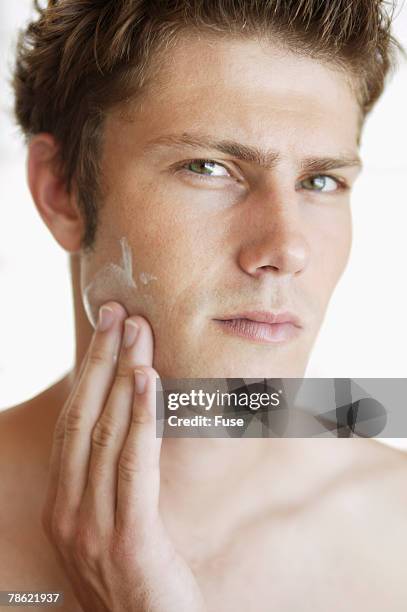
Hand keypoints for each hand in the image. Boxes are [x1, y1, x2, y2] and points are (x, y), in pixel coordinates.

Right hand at [41, 301, 206, 611]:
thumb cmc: (137, 578)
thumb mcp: (113, 525)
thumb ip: (111, 480)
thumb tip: (130, 421)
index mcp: (62, 505)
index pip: (72, 423)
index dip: (86, 373)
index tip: (104, 330)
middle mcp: (67, 512)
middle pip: (83, 417)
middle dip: (101, 361)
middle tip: (119, 314)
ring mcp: (91, 528)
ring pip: (106, 434)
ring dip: (123, 376)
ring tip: (137, 333)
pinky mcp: (127, 541)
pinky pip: (132, 466)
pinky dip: (140, 419)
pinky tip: (149, 381)